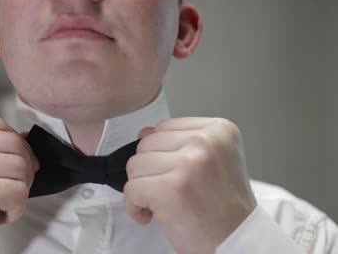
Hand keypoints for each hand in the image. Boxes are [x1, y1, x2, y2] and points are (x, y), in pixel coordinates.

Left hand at [124, 117, 256, 253]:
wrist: (237, 243)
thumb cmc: (224, 208)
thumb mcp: (212, 161)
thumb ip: (179, 142)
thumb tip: (144, 133)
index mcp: (219, 130)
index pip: (164, 127)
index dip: (162, 155)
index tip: (177, 176)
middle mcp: (206, 141)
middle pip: (146, 144)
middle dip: (150, 172)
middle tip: (171, 193)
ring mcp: (190, 163)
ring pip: (135, 165)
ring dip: (142, 189)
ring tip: (165, 203)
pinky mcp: (172, 187)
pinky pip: (131, 188)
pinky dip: (134, 206)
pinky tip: (152, 215)